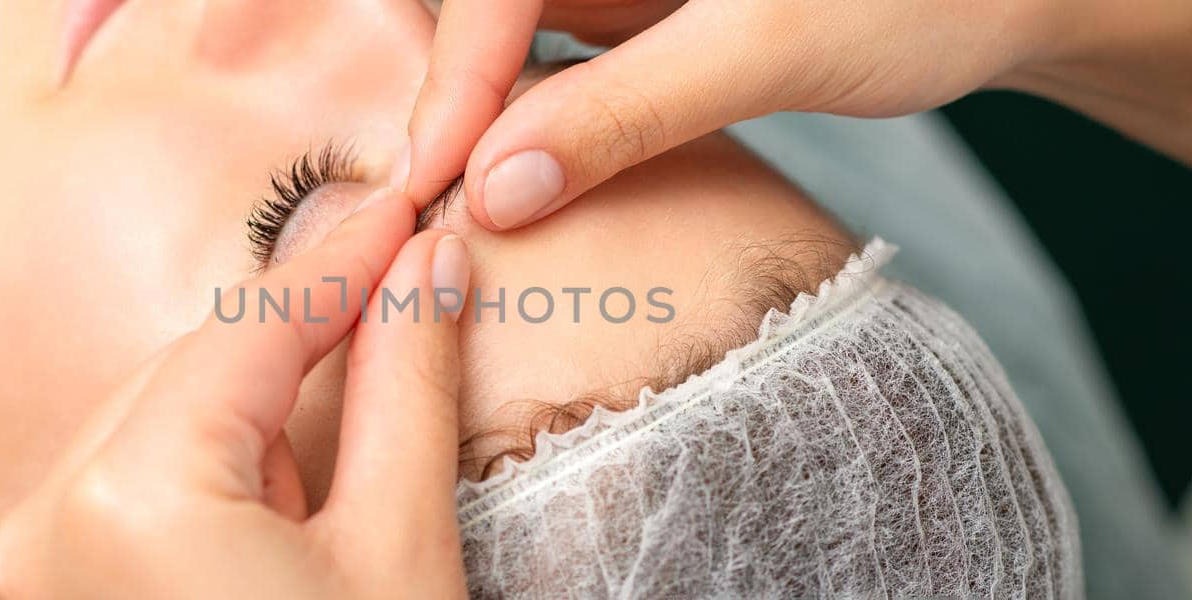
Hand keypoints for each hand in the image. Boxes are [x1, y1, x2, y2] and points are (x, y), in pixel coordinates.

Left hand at [0, 189, 470, 598]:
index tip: (404, 215)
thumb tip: (426, 265)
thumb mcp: (398, 550)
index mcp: (131, 499)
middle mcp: (45, 522)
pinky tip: (274, 520)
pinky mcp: (46, 594)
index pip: (252, 331)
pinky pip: (128, 485)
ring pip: (159, 419)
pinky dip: (207, 473)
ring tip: (331, 484)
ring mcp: (30, 564)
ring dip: (253, 415)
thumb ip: (406, 389)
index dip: (342, 262)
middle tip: (402, 300)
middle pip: (195, 367)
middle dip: (299, 338)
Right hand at [396, 0, 1070, 228]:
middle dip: (453, 102)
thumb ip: (626, 113)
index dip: (455, 76)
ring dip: (480, 122)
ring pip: (509, 46)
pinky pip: (556, 71)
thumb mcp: (764, 49)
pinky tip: (522, 185)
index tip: (434, 178)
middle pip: (483, 14)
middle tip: (426, 208)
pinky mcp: (637, 20)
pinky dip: (532, 128)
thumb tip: (493, 191)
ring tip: (455, 209)